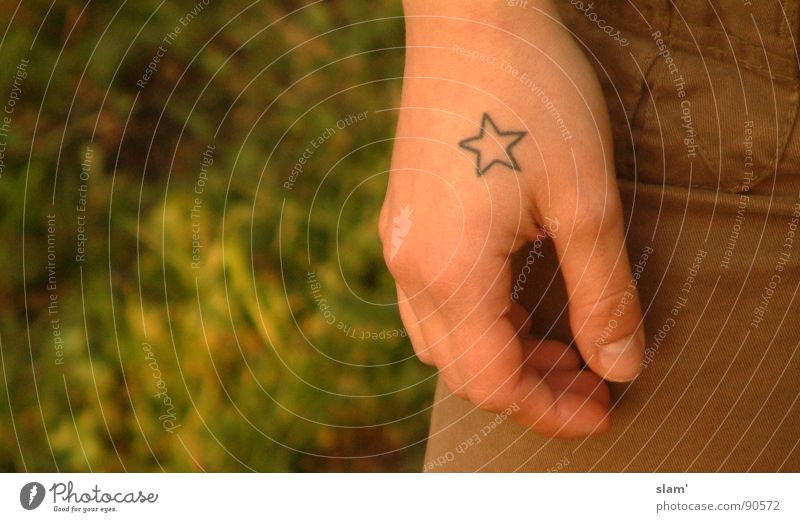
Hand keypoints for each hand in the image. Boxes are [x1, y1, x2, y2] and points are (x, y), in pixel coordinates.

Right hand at [379, 0, 644, 436]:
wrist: (469, 18)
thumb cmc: (529, 95)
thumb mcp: (585, 199)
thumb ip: (602, 292)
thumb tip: (618, 366)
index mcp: (448, 269)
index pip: (492, 380)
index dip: (548, 410)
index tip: (600, 409)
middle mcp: (409, 266)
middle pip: (461, 368)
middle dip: (528, 388)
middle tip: (590, 379)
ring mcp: (399, 240)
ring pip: (442, 338)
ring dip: (500, 355)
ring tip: (559, 343)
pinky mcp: (404, 217)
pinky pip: (430, 298)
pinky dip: (476, 319)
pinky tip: (516, 297)